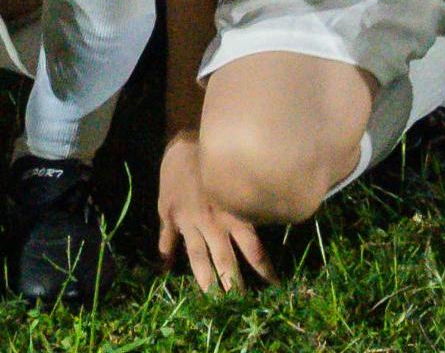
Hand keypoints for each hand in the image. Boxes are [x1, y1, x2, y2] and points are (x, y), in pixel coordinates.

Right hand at [157, 134, 272, 291]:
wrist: (186, 139)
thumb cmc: (219, 155)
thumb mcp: (240, 178)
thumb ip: (253, 198)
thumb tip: (280, 205)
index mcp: (234, 215)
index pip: (254, 250)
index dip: (264, 270)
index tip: (275, 286)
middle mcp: (214, 223)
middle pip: (225, 261)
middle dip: (232, 285)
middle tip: (238, 306)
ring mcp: (190, 221)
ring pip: (198, 257)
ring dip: (203, 279)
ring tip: (209, 298)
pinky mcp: (169, 214)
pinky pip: (167, 238)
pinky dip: (165, 253)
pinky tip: (164, 268)